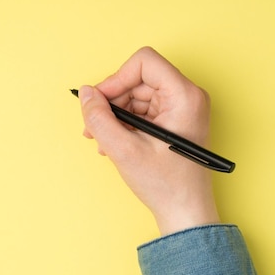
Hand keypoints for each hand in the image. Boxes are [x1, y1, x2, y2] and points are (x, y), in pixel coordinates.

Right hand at [78, 47, 219, 235]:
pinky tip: (114, 143)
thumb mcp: (124, 150)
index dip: (116, 78)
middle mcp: (187, 96)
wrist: (184, 211)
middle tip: (93, 127)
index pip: (144, 62)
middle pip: (137, 79)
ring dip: (115, 115)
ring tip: (103, 141)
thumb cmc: (166, 185)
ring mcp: (182, 108)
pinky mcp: (174, 119)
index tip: (100, 101)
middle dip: (112, 102)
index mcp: (184, 96)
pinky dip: (124, 123)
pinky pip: (142, 109)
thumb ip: (100, 118)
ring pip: (136, 95)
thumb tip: (86, 94)